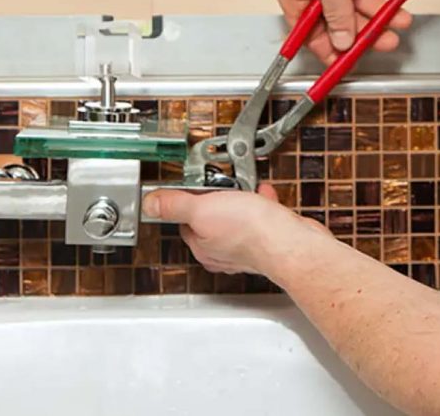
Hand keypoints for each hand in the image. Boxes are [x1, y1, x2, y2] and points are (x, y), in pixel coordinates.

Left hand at [142, 184, 330, 277]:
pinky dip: (262, 204)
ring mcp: (247, 247)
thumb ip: (174, 205)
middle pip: (211, 218)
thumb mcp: (202, 209)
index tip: (197, 188)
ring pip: (237, 217)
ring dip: (242, 199)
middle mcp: (223, 252)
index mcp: (202, 247)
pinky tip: (264, 195)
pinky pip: (260, 218)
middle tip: (224, 187)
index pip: (184, 221)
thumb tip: (149, 204)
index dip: (189, 201)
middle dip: (219, 199)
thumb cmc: (251, 232)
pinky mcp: (268, 240)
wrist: (290, 242)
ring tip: (246, 189)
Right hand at [272, 0, 412, 63]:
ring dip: (380, 7)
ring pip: (356, 0)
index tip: (350, 62)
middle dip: (366, 27)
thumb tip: (340, 41)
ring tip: (402, 12)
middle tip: (390, 38)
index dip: (330, 49)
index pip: (307, 33)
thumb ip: (337, 14)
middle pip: (337, 18)